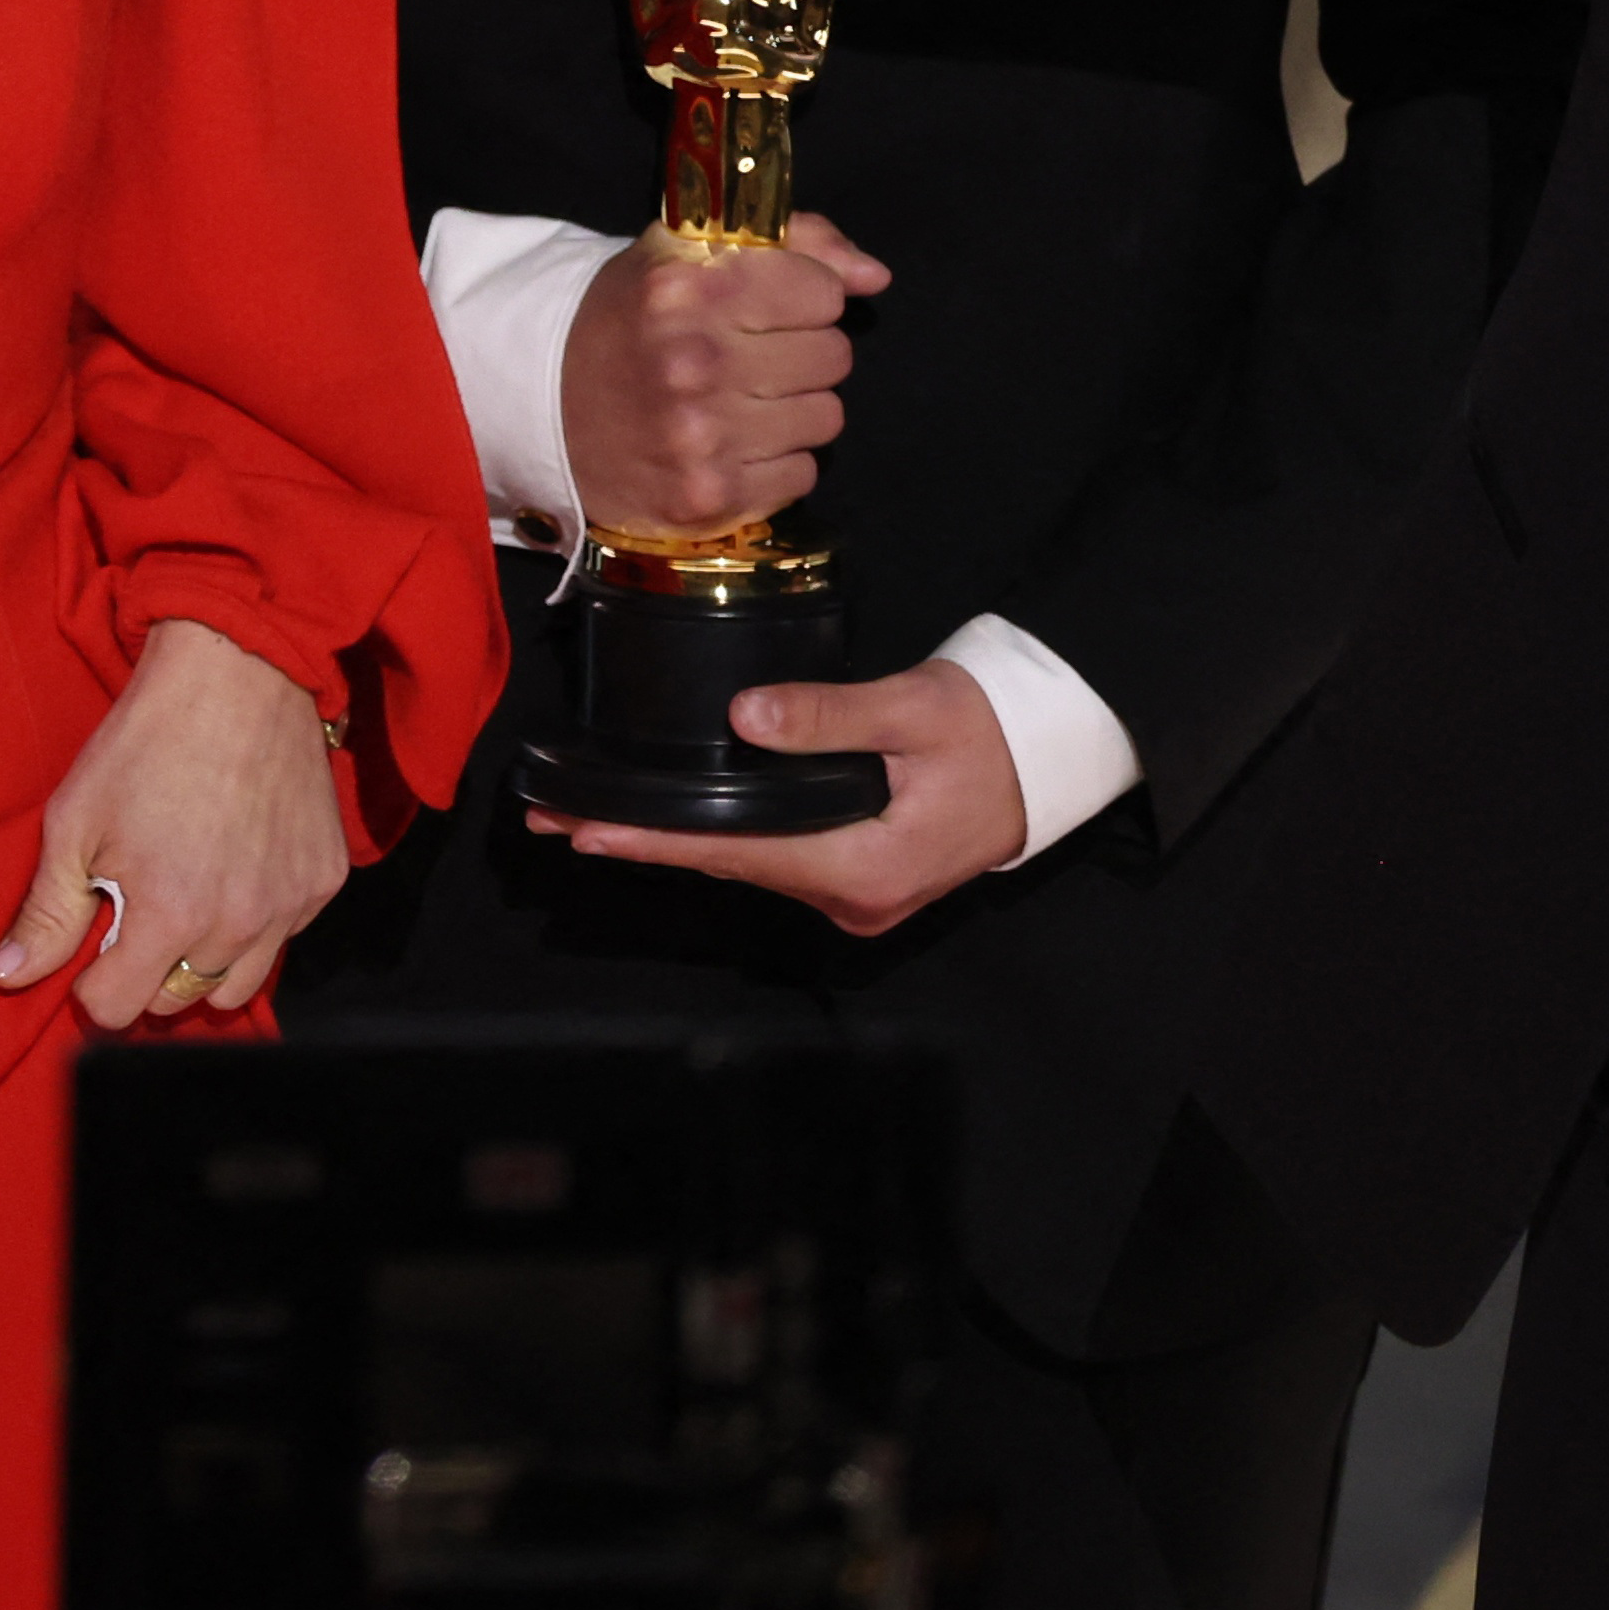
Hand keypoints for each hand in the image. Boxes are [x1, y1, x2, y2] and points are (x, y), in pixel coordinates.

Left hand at [0, 617, 350, 1024]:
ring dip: (203, 960)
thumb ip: (46, 911)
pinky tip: (234, 868)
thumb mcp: (76, 821)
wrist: (237, 671)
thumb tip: (6, 975)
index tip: (92, 947)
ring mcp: (288, 905)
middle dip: (147, 971)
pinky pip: (283, 937)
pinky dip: (254, 922)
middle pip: (177, 1001)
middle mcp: (236, 924)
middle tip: (138, 909)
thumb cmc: (148, 740)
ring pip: (236, 984)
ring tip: (186, 900)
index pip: (119, 1009)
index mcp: (170, 915)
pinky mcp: (323, 881)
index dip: (93, 984)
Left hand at [530, 655, 1026, 936]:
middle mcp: (854, 900)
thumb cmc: (989, 727)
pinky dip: (719, 839)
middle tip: (556, 822)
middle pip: (731, 867)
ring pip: (749, 866)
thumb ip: (829, 716)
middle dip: (644, 842)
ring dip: (675, 841)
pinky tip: (673, 822)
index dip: (656, 839)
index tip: (585, 830)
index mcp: (864, 867)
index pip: (736, 852)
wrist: (1052, 755)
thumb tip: (747, 719)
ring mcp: (857, 898)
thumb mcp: (912, 708)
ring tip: (595, 817)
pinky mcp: (859, 879)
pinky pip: (774, 859)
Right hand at [560, 215, 888, 539]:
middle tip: (750, 359)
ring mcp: (702, 437)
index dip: (802, 297)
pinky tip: (730, 446)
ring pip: (826, 418)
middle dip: (800, 353)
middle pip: (833, 357)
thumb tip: (876, 276)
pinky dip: (775, 462)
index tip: (765, 309)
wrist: (541, 409)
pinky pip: (802, 474)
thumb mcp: (689, 254)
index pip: (823, 292)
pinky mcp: (708, 497)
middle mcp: (697, 361)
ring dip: (792, 410)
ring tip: (738, 403)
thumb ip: (794, 240)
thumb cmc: (627, 322)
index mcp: (691, 286)